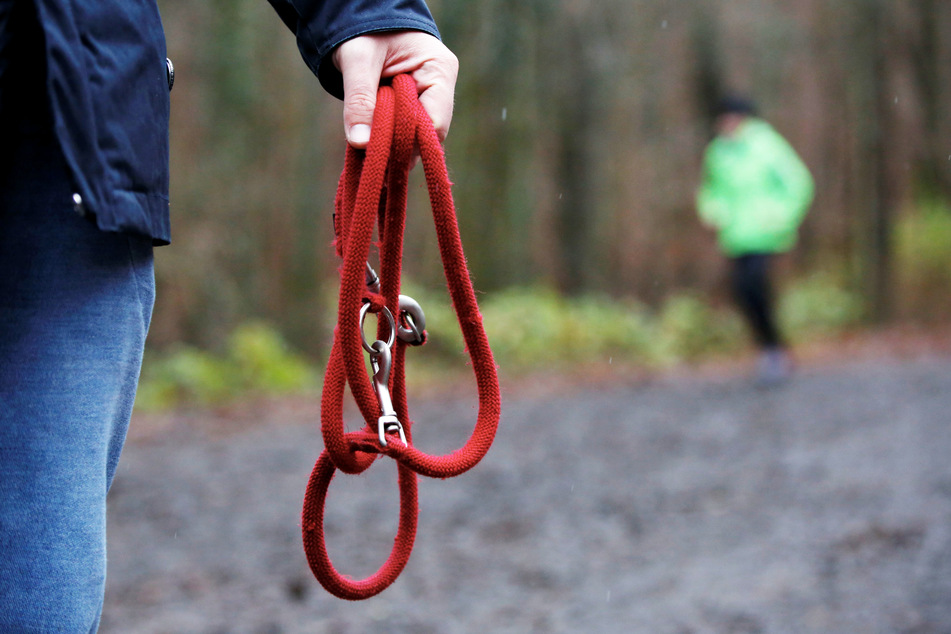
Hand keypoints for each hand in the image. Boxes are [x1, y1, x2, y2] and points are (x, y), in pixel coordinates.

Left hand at [333, 31, 457, 148]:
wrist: (359, 18)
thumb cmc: (363, 29)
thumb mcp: (357, 60)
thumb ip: (359, 100)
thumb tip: (361, 143)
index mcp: (439, 69)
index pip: (435, 121)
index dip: (410, 141)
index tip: (381, 153)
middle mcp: (439, 87)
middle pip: (427, 134)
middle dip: (399, 147)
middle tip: (372, 159)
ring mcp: (428, 98)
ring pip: (415, 136)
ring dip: (391, 145)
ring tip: (368, 153)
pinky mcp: (412, 106)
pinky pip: (403, 131)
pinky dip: (386, 139)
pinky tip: (370, 146)